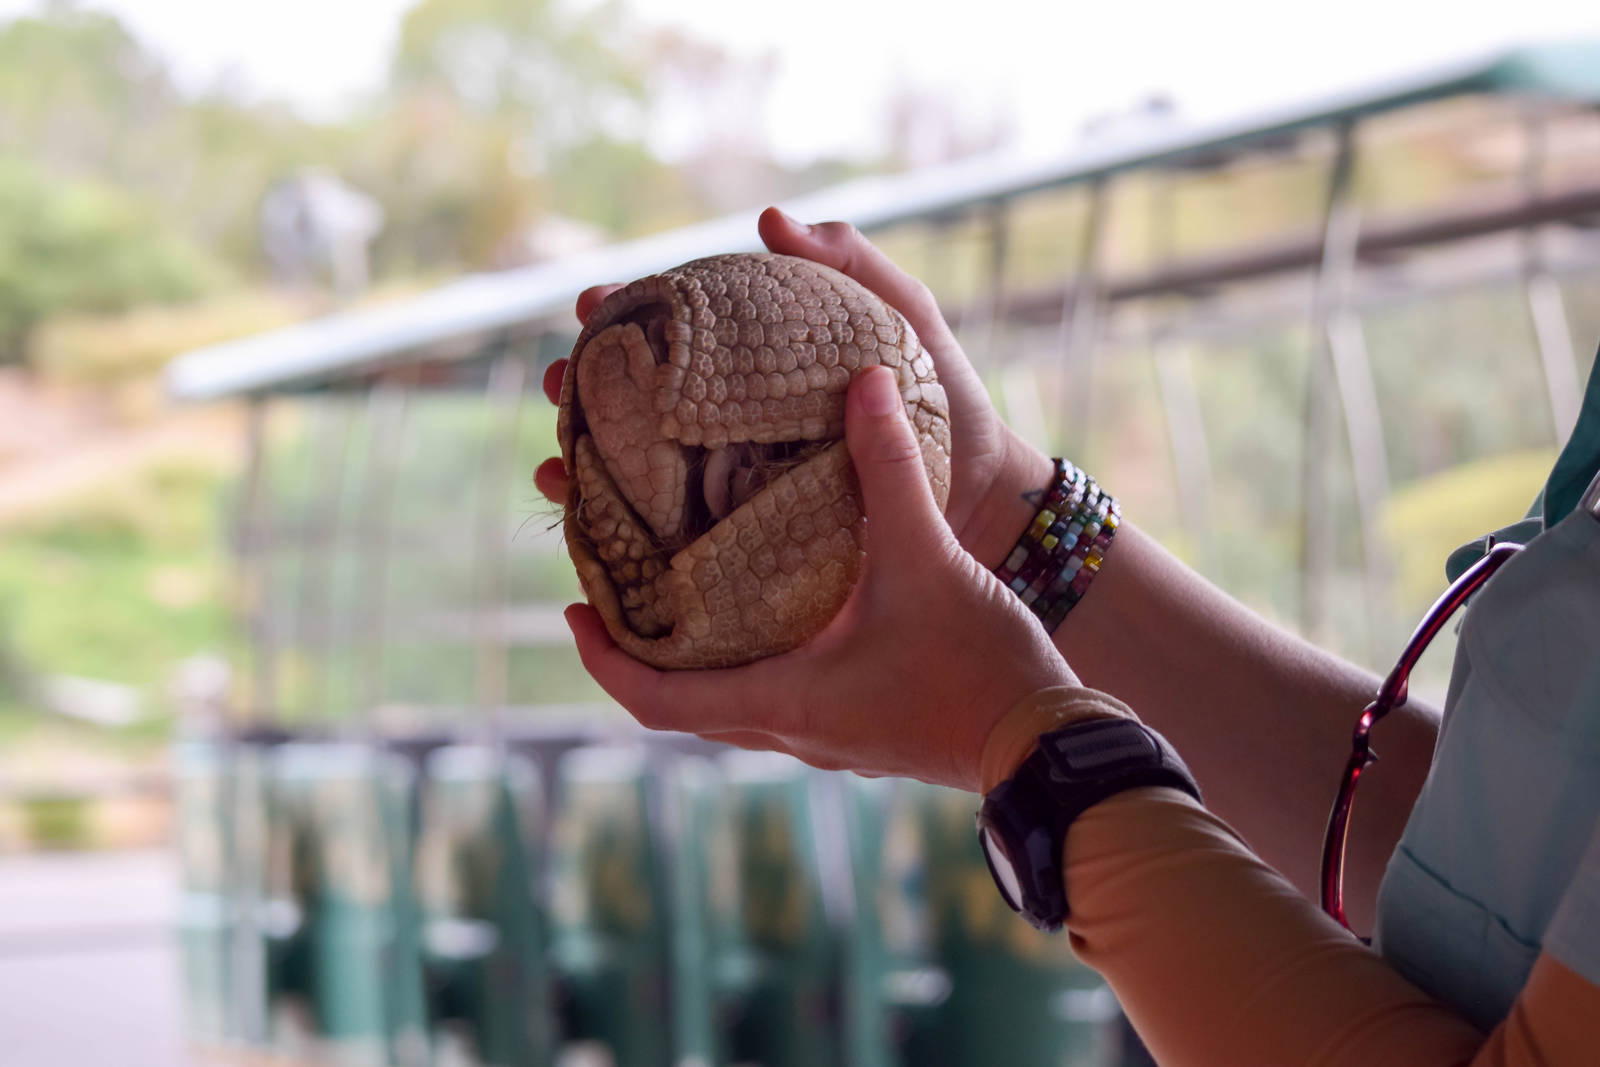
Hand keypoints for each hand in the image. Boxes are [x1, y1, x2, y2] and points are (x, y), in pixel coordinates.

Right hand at [534, 206, 1052, 568]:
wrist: (982, 493)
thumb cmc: (948, 399)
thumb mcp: (906, 317)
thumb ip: (851, 263)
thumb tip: (768, 218)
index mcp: (763, 366)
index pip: (677, 334)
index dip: (625, 315)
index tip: (589, 302)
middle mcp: (742, 421)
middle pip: (644, 404)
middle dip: (589, 392)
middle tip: (557, 383)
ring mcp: (743, 481)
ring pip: (647, 473)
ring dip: (592, 466)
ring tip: (556, 466)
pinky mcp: (755, 537)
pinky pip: (681, 536)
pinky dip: (632, 536)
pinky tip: (594, 535)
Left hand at [564, 366, 1075, 790]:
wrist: (1053, 746)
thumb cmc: (983, 666)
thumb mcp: (929, 557)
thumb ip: (890, 467)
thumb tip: (861, 380)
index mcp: (783, 700)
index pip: (655, 699)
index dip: (602, 656)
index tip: (572, 607)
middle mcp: (792, 729)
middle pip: (681, 703)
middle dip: (639, 649)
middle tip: (615, 586)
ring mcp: (827, 738)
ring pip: (731, 704)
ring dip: (696, 656)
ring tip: (682, 590)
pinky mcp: (862, 732)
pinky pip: (779, 700)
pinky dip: (751, 659)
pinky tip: (773, 609)